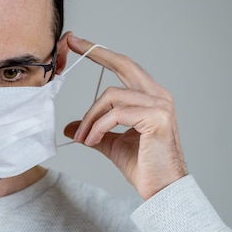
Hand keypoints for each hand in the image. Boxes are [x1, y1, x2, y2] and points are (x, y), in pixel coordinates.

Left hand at [63, 34, 187, 199]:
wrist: (162, 189)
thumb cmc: (143, 167)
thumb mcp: (111, 144)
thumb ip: (94, 131)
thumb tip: (71, 127)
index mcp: (150, 97)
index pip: (124, 67)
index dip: (101, 53)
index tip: (78, 42)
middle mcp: (158, 95)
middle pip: (123, 64)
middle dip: (95, 52)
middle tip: (70, 43)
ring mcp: (159, 105)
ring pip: (110, 96)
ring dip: (90, 118)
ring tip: (83, 139)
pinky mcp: (156, 118)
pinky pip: (115, 114)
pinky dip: (98, 127)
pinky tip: (93, 141)